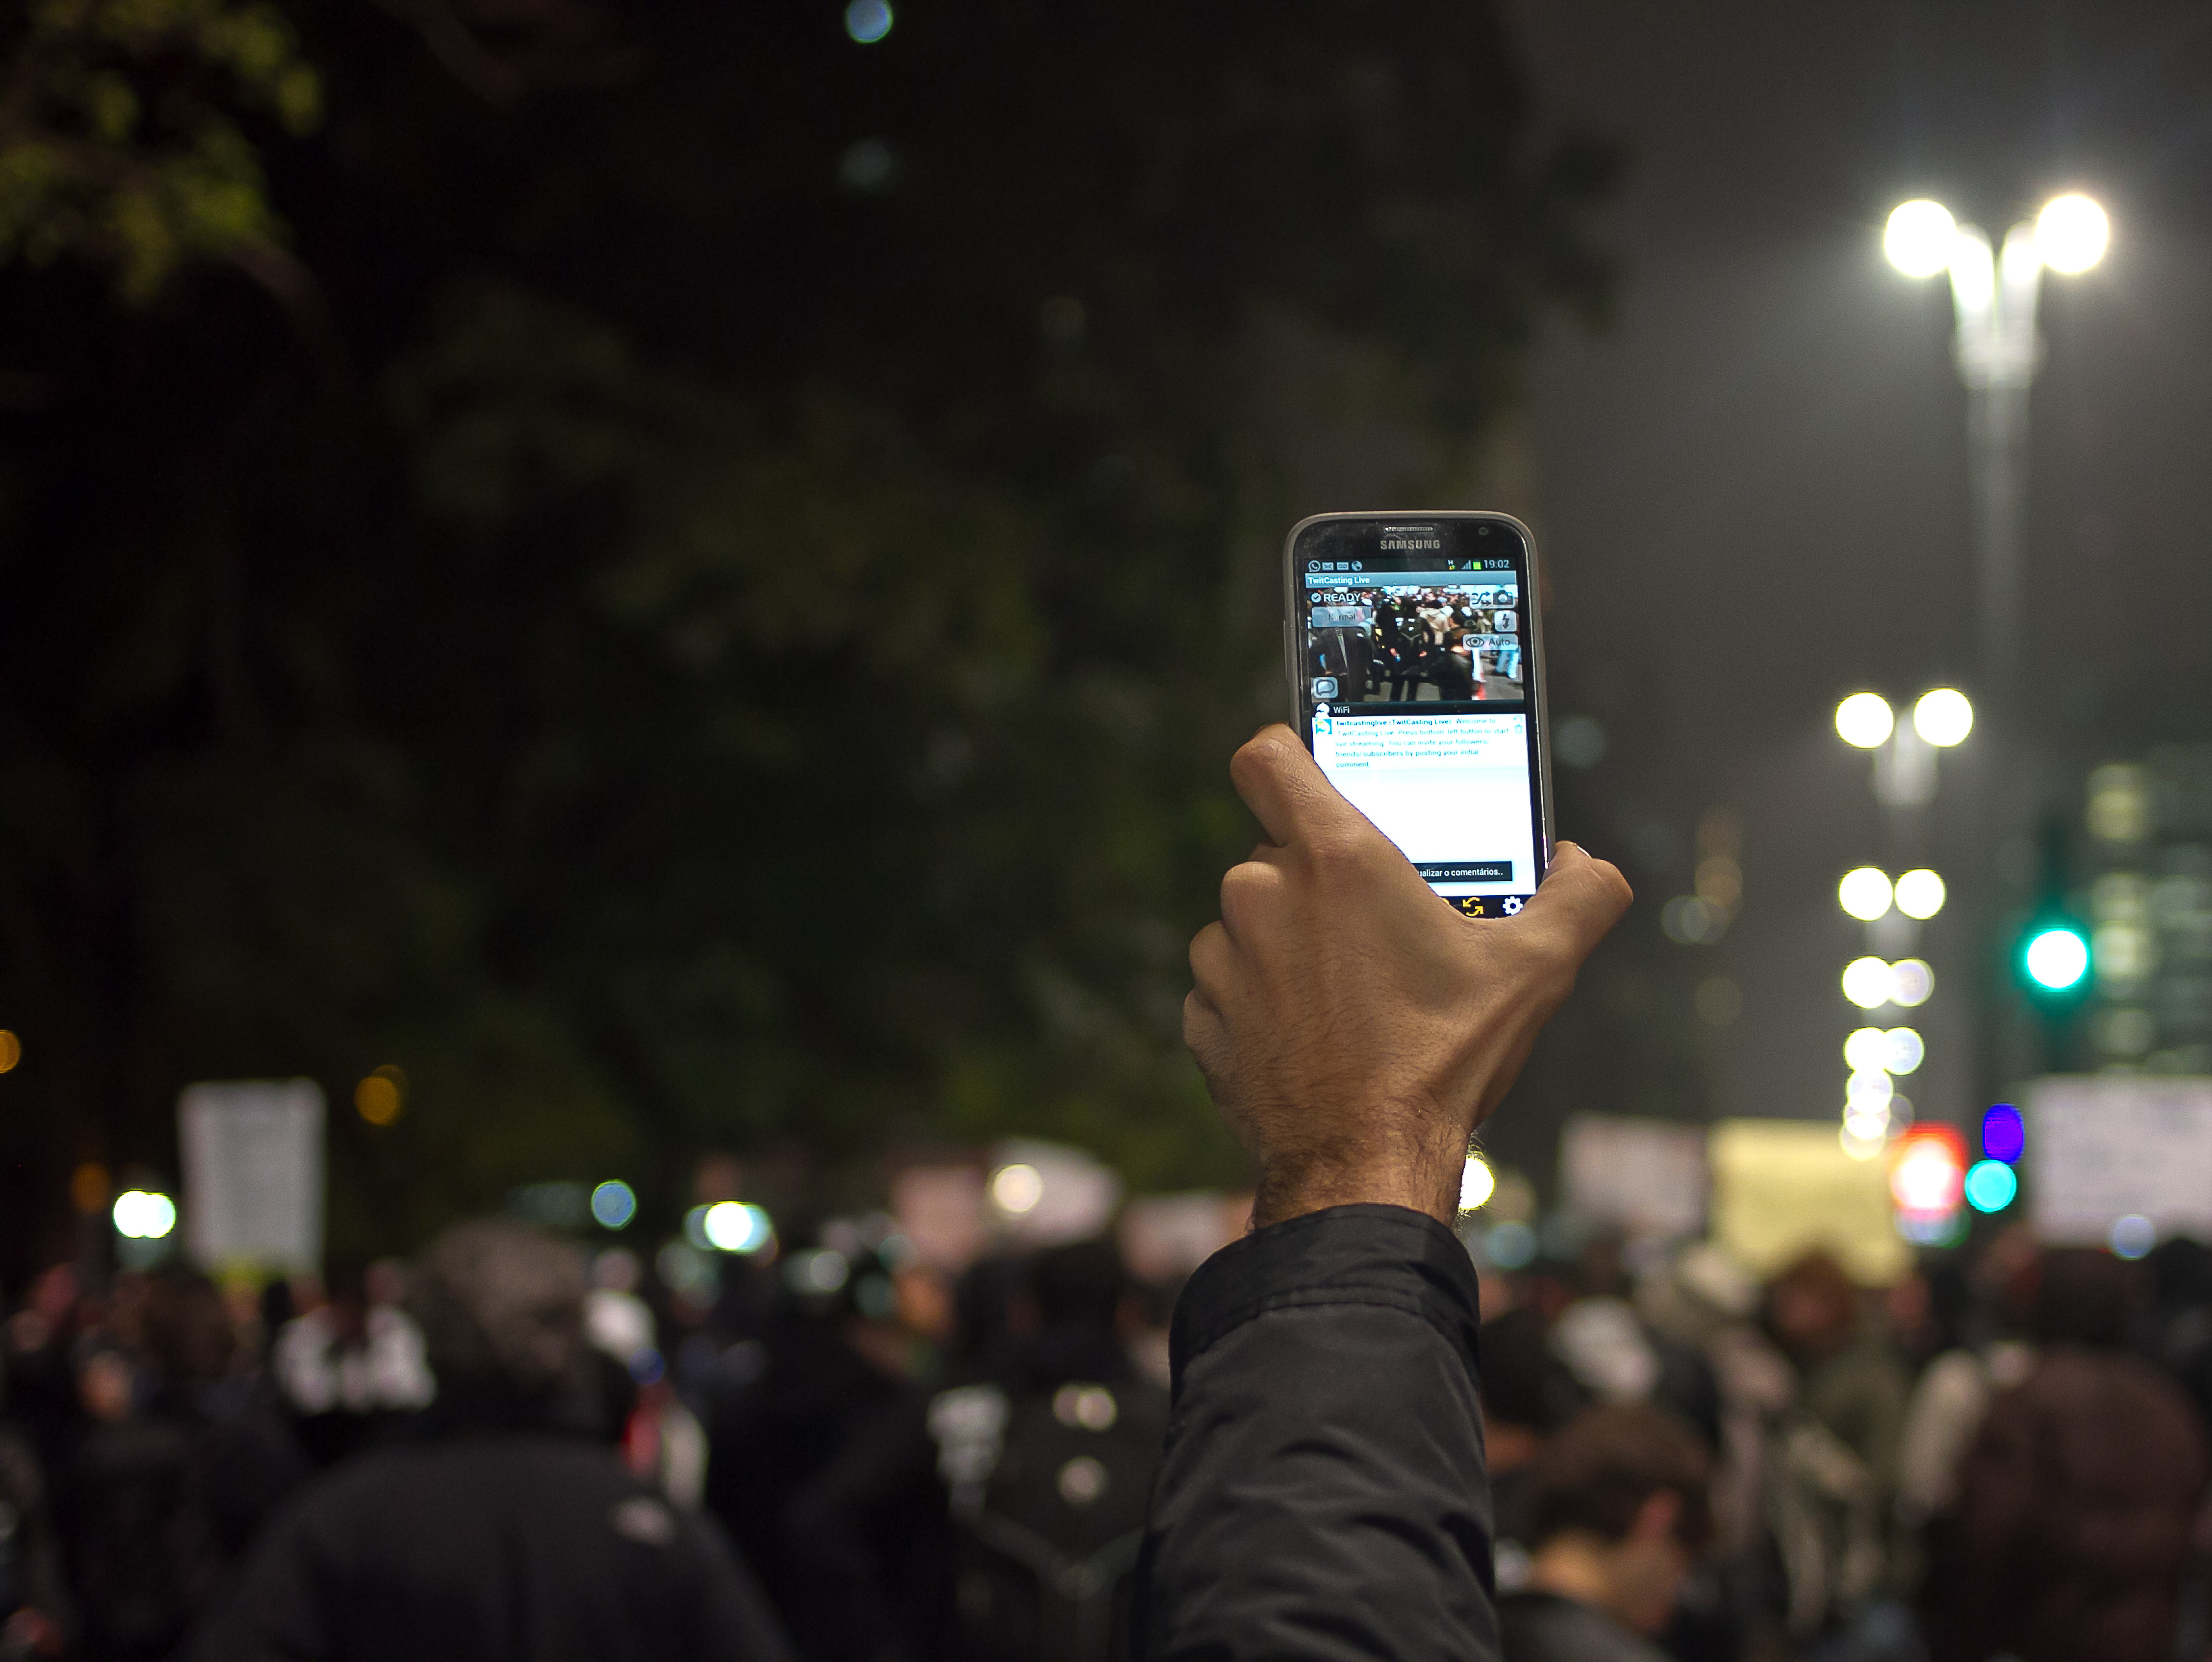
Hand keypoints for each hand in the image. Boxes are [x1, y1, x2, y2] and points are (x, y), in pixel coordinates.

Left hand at [1184, 725, 1631, 1227]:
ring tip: (1349, 995)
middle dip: (1319, 880)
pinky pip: (1228, 985)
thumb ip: (1580, 898)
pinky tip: (1313, 1037)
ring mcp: (1223, 959)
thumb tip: (1589, 867)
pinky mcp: (1203, 1017)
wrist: (1363, 1165)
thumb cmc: (1441, 1062)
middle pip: (1276, 849)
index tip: (1319, 783)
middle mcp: (1261, 894)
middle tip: (1375, 931)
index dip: (1289, 758)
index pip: (1268, 756)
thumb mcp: (1536, 971)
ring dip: (1288, 944)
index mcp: (1334, 858)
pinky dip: (1261, 1002)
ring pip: (1250, 921)